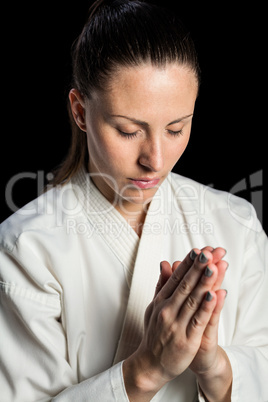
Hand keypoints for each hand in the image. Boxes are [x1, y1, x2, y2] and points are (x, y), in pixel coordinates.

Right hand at [123, 247, 227, 400]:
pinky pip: (198, 321)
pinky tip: (213, 295)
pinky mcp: (186, 340)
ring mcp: (176, 325)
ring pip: (192, 300)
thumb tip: (166, 263)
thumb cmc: (154, 334)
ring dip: (204, 283)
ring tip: (213, 267)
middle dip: (198, 268)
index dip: (188, 263)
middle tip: (208, 253)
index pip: (176, 278)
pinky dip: (206, 307)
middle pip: (185, 285)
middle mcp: (167, 310)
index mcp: (161, 300)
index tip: (198, 250)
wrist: (150, 364)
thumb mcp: (154, 306)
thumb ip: (162, 284)